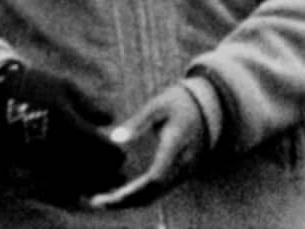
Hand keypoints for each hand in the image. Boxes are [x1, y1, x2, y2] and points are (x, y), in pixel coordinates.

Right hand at [0, 62, 126, 199]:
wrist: (0, 95)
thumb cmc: (38, 86)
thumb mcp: (66, 87)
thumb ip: (88, 105)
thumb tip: (110, 118)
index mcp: (65, 119)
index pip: (94, 143)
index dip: (110, 152)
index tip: (122, 155)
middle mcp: (53, 141)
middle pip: (85, 163)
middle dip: (104, 169)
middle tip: (118, 169)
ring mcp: (40, 153)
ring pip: (70, 174)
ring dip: (90, 178)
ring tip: (104, 177)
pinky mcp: (29, 161)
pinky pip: (54, 177)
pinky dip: (71, 181)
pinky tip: (81, 178)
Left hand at [98, 83, 208, 207]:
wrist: (207, 106)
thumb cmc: (178, 101)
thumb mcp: (158, 105)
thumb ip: (137, 122)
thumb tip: (114, 138)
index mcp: (177, 143)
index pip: (156, 176)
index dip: (133, 190)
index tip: (110, 195)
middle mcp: (184, 163)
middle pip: (153, 193)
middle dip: (125, 201)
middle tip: (97, 201)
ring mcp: (185, 171)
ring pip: (156, 195)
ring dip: (130, 201)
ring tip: (103, 200)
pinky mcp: (182, 174)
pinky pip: (159, 191)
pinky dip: (140, 196)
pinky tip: (120, 194)